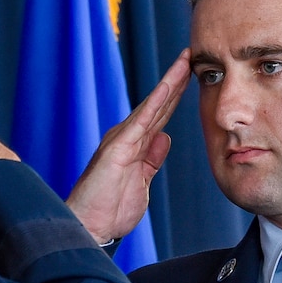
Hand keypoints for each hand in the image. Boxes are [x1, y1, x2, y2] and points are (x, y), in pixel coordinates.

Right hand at [66, 51, 190, 243]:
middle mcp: (127, 137)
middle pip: (158, 104)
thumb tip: (165, 137)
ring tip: (184, 61)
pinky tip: (169, 87)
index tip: (192, 75)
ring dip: (169, 83)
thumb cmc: (110, 209)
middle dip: (176, 79)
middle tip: (191, 54)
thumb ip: (152, 159)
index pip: (160, 115)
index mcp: (135, 145)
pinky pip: (140, 121)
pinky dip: (155, 103)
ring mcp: (122, 140)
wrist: (90, 228)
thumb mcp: (142, 182)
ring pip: (151, 105)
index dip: (177, 95)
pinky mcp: (117, 148)